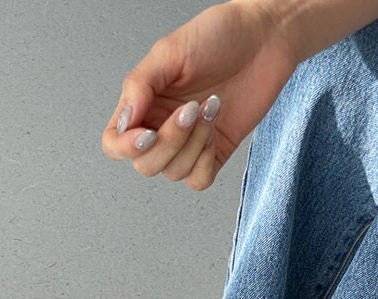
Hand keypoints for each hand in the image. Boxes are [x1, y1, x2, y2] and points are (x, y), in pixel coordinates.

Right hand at [101, 2, 298, 189]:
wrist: (262, 41)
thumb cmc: (218, 37)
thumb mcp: (169, 52)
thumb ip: (139, 85)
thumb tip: (126, 118)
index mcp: (143, 102)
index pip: (115, 143)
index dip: (126, 147)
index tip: (148, 133)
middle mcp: (162, 125)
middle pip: (146, 165)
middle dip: (169, 143)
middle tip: (190, 109)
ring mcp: (189, 143)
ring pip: (173, 172)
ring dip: (194, 144)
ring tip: (208, 109)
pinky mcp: (215, 152)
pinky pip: (199, 181)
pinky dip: (205, 163)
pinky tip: (214, 132)